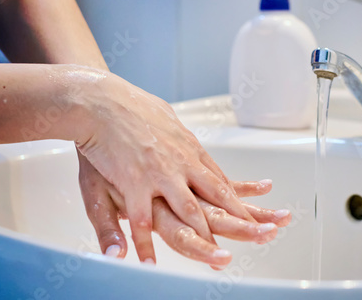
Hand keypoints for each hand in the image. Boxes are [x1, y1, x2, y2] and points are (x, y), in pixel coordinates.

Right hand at [75, 70, 259, 262]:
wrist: (101, 100)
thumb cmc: (131, 106)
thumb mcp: (166, 118)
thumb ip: (180, 137)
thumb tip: (190, 144)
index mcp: (189, 150)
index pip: (220, 180)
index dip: (238, 201)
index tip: (252, 215)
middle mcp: (182, 163)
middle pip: (217, 196)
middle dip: (240, 218)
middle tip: (260, 234)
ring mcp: (161, 174)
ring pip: (190, 211)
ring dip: (205, 236)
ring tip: (218, 258)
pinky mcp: (135, 182)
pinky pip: (142, 219)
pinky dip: (145, 242)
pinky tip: (150, 260)